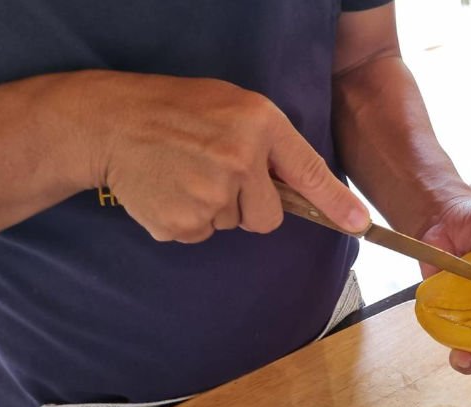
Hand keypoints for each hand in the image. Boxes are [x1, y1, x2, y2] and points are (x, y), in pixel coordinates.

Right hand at [53, 71, 369, 241]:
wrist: (112, 122)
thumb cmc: (177, 111)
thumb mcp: (234, 107)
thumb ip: (271, 144)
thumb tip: (304, 189)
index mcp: (258, 124)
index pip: (309, 172)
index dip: (336, 204)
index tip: (358, 225)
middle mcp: (240, 161)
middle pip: (268, 219)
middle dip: (249, 206)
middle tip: (215, 174)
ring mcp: (211, 195)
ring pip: (231, 226)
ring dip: (214, 209)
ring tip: (186, 173)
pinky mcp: (183, 222)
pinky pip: (200, 235)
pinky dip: (186, 219)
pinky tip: (170, 189)